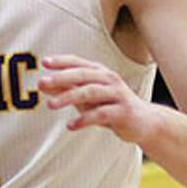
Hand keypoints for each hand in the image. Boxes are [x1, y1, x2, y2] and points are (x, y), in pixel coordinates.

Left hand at [39, 54, 154, 143]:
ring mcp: (117, 95)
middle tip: (41, 83)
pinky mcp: (123, 112)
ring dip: (68, 97)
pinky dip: (84, 119)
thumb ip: (68, 90)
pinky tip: (70, 125)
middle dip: (61, 78)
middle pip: (83, 75)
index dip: (62, 61)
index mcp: (100, 73)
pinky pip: (101, 114)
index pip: (79, 62)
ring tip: (50, 105)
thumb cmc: (111, 106)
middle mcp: (109, 80)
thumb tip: (44, 86)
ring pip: (90, 92)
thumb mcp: (88, 98)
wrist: (144, 122)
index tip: (44, 62)